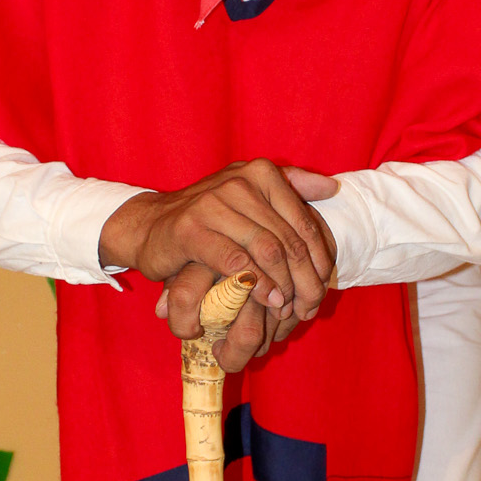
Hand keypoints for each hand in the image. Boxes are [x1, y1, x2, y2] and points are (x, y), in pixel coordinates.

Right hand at [100, 161, 337, 373]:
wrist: (149, 225)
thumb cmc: (206, 217)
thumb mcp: (248, 195)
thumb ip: (290, 186)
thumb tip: (332, 187)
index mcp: (260, 173)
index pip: (303, 220)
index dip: (318, 258)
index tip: (322, 286)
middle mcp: (239, 183)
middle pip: (288, 238)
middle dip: (304, 278)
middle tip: (309, 305)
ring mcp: (214, 204)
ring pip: (267, 250)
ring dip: (282, 284)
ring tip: (287, 306)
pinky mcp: (192, 230)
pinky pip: (236, 262)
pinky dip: (255, 285)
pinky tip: (264, 300)